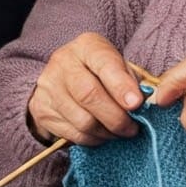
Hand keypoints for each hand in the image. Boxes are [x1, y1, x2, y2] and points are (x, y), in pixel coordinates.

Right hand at [26, 33, 145, 145]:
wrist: (61, 79)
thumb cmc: (100, 73)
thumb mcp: (118, 67)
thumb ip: (132, 82)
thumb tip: (144, 105)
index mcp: (86, 46)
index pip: (104, 65)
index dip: (121, 86)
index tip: (137, 104)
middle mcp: (62, 63)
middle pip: (89, 95)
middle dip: (116, 118)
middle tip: (132, 128)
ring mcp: (48, 87)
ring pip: (82, 120)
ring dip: (107, 133)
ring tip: (118, 132)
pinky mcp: (41, 110)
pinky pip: (74, 134)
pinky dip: (93, 139)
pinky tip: (100, 134)